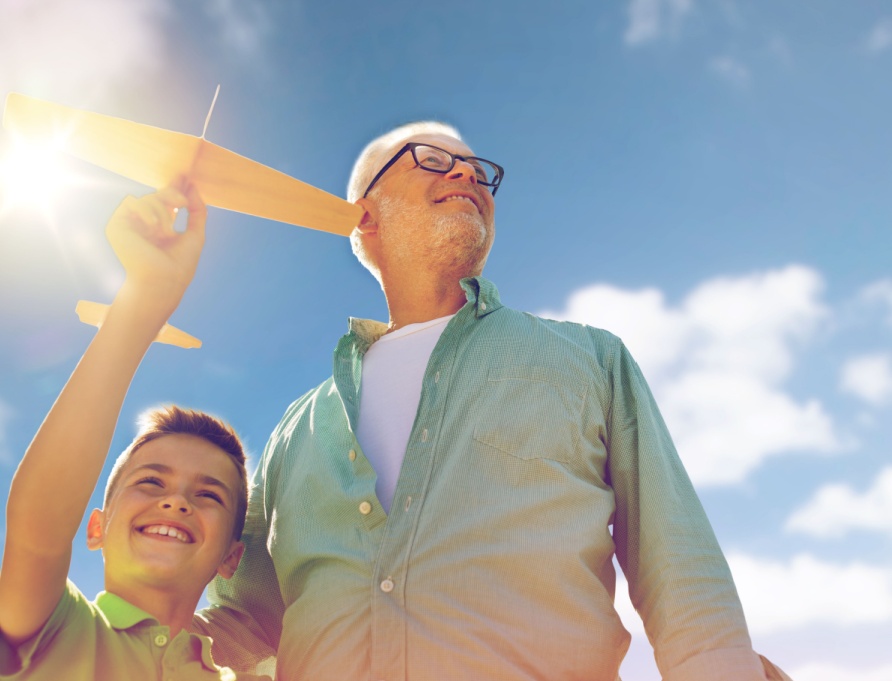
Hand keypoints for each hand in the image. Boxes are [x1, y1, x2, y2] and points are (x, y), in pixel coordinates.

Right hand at [105, 180, 206, 306]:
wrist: (164, 280)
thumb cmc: (180, 264)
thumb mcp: (196, 234)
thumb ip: (197, 211)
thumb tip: (193, 187)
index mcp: (161, 227)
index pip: (166, 201)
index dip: (175, 187)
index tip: (185, 175)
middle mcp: (145, 225)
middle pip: (158, 196)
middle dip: (172, 195)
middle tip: (183, 203)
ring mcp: (130, 225)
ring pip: (147, 198)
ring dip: (162, 211)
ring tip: (166, 230)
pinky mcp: (117, 225)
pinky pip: (131, 202)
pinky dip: (146, 210)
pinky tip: (153, 225)